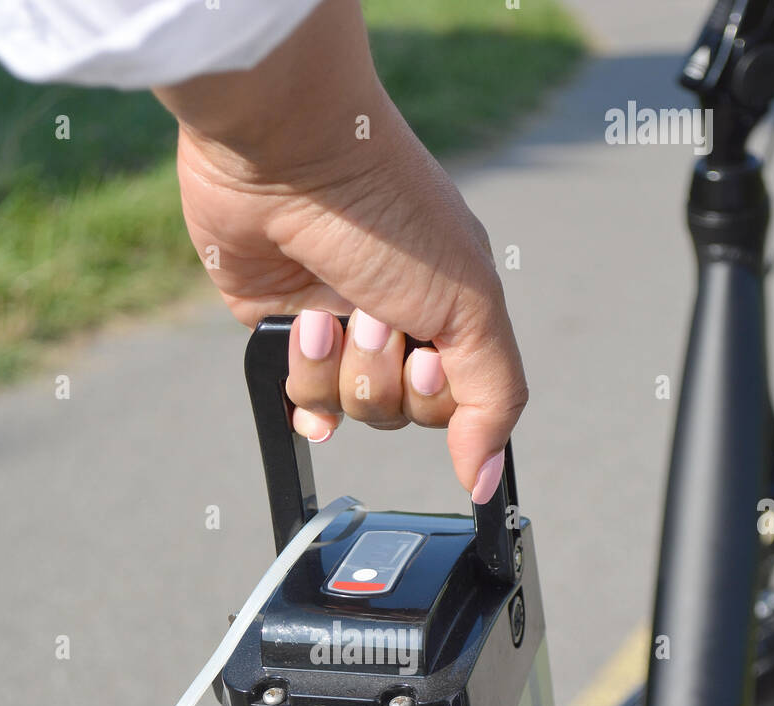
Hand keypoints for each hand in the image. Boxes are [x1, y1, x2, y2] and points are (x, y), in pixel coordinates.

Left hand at [155, 0, 526, 502]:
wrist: (284, 156)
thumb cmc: (388, 213)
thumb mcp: (471, 306)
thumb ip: (492, 399)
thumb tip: (485, 480)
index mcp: (450, 310)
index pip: (455, 404)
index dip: (435, 396)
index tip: (423, 355)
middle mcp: (397, 323)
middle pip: (397, 412)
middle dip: (380, 371)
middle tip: (370, 312)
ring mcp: (337, 330)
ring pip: (345, 408)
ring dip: (335, 364)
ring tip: (324, 305)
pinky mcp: (281, 332)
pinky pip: (298, 399)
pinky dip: (299, 380)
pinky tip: (298, 339)